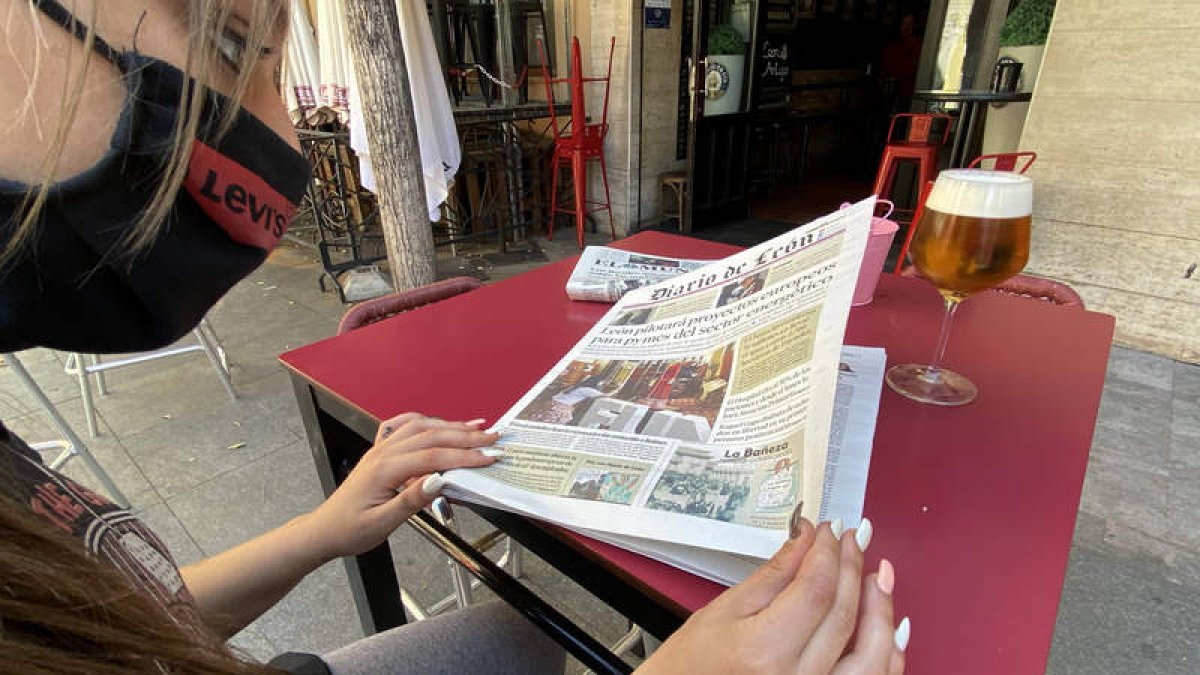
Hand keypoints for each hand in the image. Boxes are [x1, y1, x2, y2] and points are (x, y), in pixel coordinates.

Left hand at [303, 413, 499, 559]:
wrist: (325, 530)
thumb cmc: (349, 530)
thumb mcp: (382, 523)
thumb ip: (410, 500)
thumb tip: (438, 481)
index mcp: (384, 469)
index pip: (433, 457)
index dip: (464, 456)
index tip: (487, 457)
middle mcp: (383, 453)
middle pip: (431, 436)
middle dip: (466, 435)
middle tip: (492, 437)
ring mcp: (380, 449)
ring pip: (420, 427)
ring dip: (450, 425)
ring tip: (476, 426)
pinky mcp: (380, 452)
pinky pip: (403, 427)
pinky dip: (425, 421)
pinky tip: (437, 422)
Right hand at [636, 519, 907, 674]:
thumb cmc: (691, 666)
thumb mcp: (724, 611)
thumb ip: (774, 575)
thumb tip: (806, 537)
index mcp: (764, 652)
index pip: (814, 591)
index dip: (827, 554)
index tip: (829, 530)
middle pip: (844, 617)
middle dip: (853, 570)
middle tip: (854, 539)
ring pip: (873, 656)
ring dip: (882, 611)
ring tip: (878, 575)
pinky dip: (887, 654)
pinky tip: (887, 625)